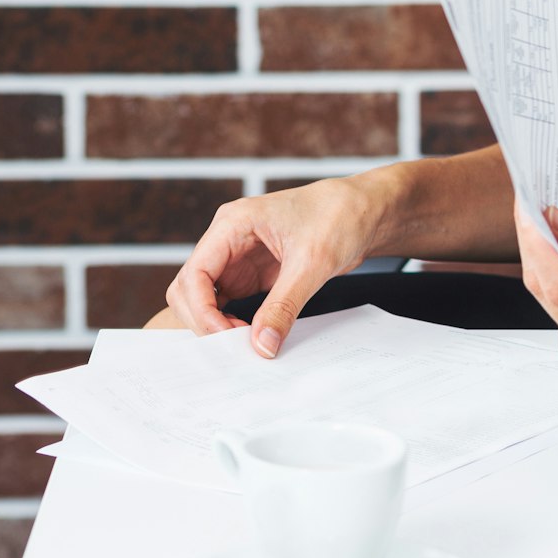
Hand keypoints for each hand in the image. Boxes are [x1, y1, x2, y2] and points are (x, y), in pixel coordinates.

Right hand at [165, 177, 387, 357]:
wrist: (367, 211)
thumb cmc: (340, 216)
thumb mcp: (312, 263)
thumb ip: (284, 306)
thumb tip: (262, 345)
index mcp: (233, 223)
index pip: (194, 273)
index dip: (202, 311)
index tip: (225, 337)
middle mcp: (228, 239)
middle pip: (190, 288)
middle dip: (204, 320)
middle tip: (234, 346)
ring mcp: (238, 257)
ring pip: (206, 298)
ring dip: (216, 323)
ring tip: (244, 344)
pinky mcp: (253, 273)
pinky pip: (229, 303)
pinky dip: (232, 321)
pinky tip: (251, 336)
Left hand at [514, 200, 557, 369]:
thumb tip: (555, 222)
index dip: (539, 248)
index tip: (526, 212)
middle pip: (546, 291)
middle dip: (533, 244)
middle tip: (529, 205)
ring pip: (547, 297)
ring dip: (542, 258)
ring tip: (542, 220)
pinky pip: (557, 303)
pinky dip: (555, 274)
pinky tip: (556, 248)